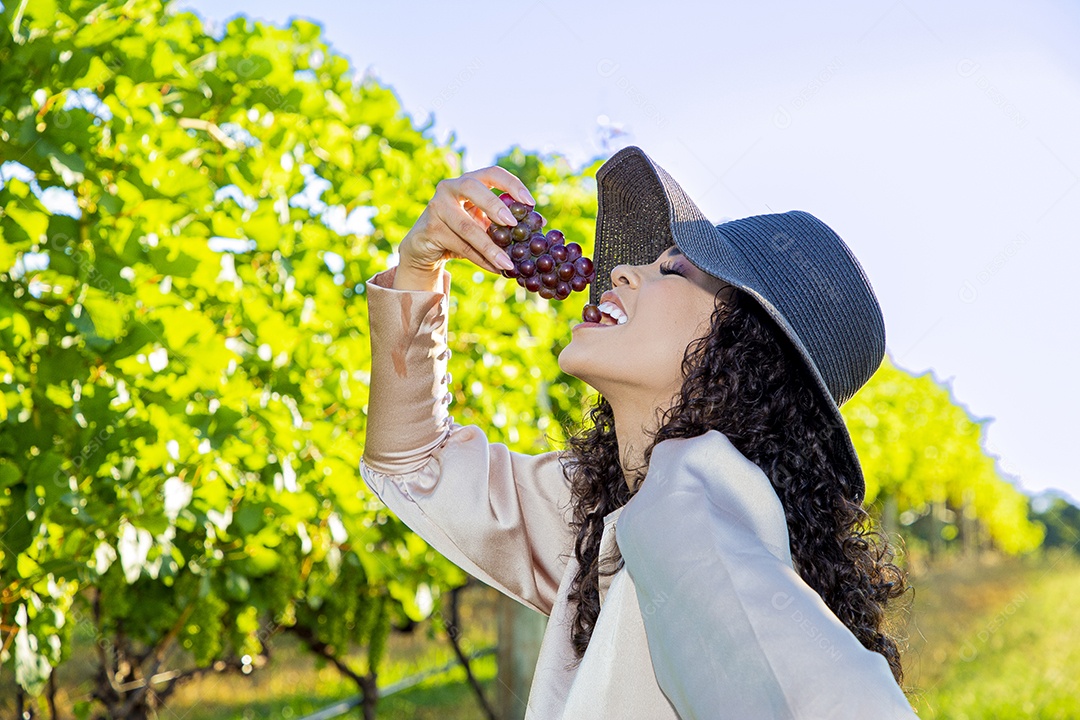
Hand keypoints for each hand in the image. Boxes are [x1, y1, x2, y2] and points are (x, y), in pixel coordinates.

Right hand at [398, 166, 534, 275]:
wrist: (426, 249)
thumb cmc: (461, 233)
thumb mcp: (484, 224)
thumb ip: (506, 222)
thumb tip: (540, 222)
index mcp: (468, 181)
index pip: (491, 173)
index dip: (511, 184)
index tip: (530, 202)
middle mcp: (449, 188)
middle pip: (472, 187)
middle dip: (494, 204)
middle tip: (513, 223)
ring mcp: (436, 207)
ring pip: (466, 226)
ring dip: (490, 247)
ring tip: (508, 263)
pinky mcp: (430, 228)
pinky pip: (459, 245)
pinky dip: (480, 259)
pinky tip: (495, 268)